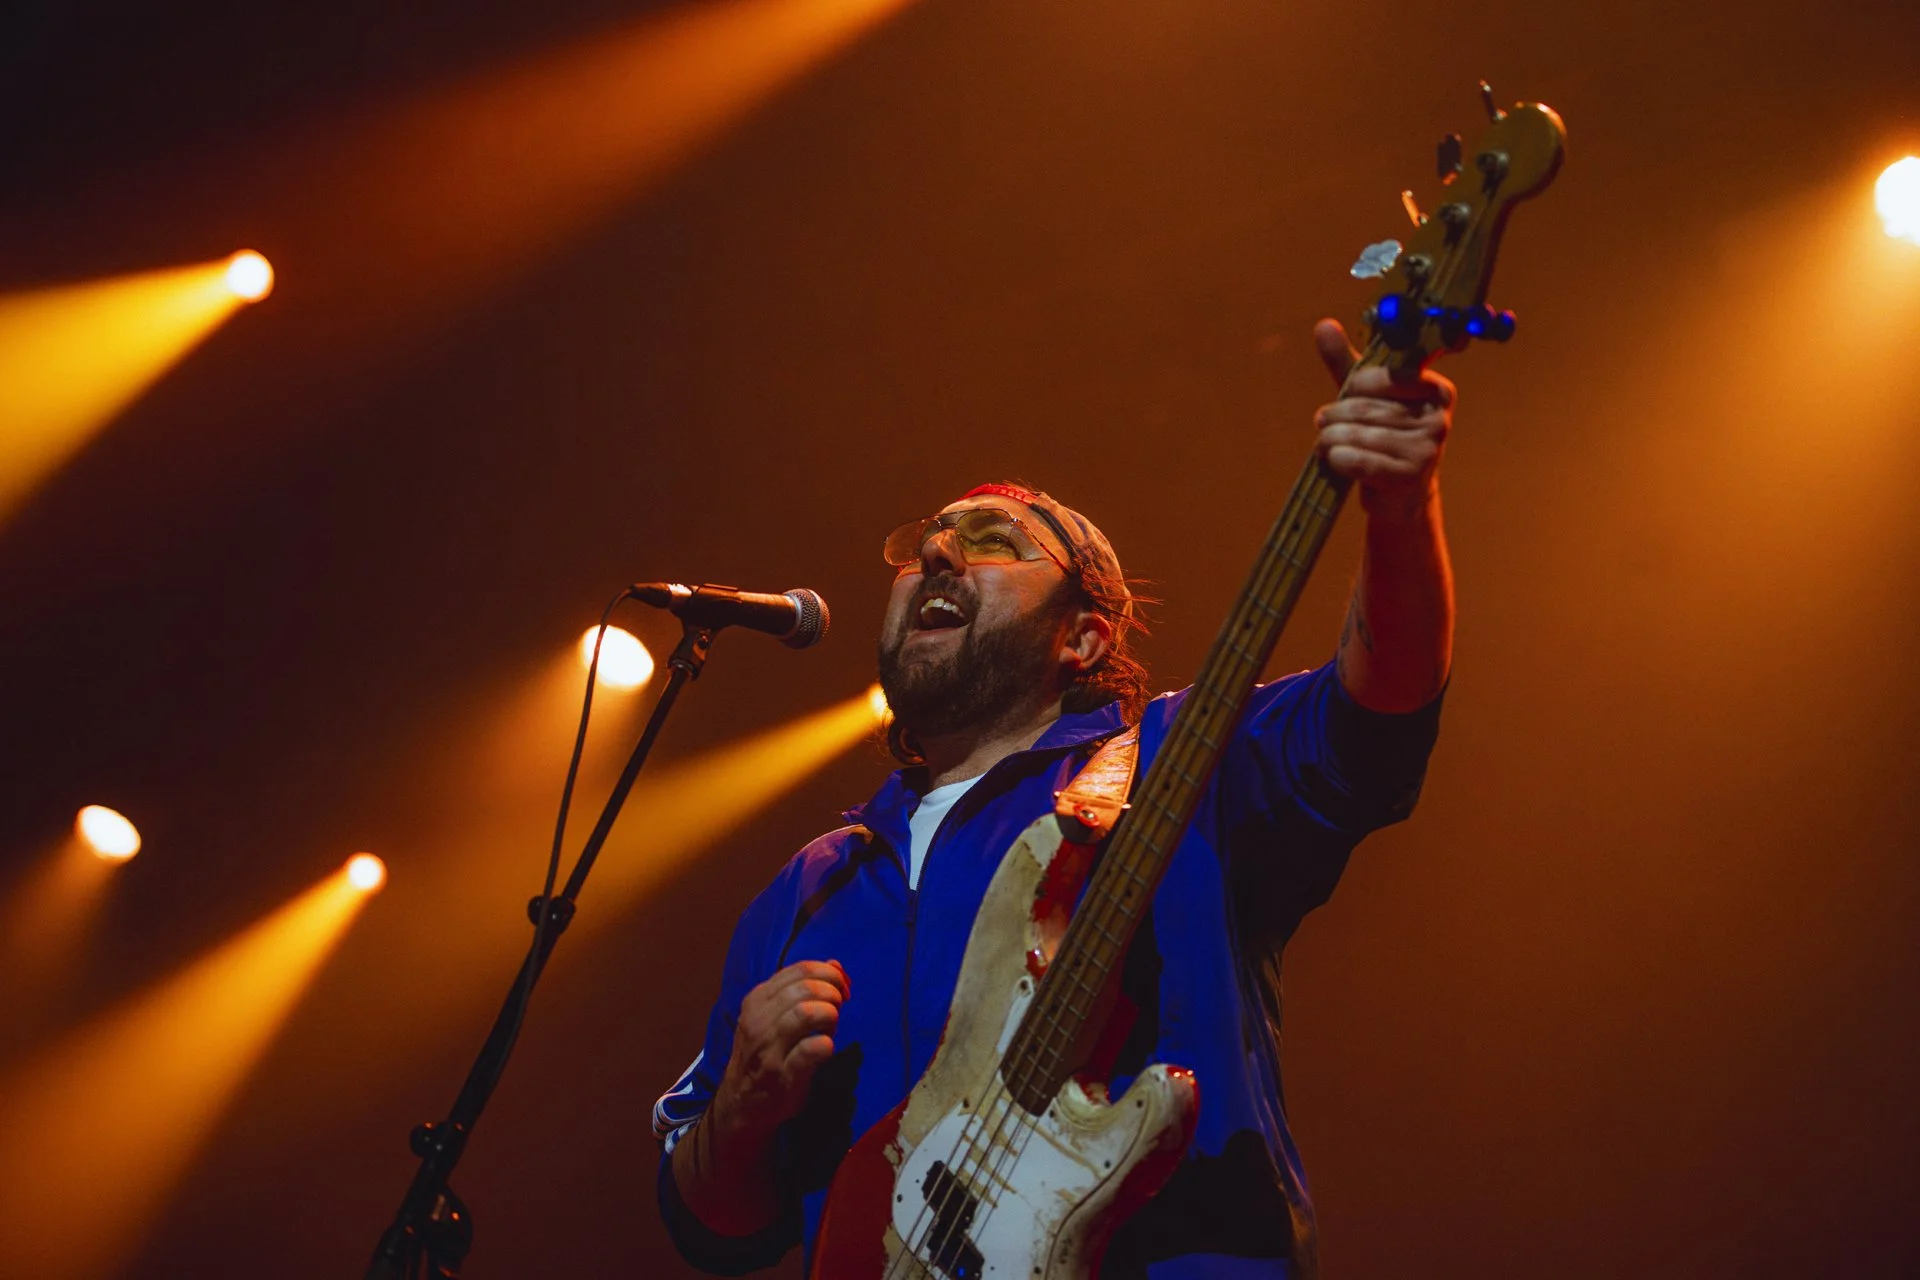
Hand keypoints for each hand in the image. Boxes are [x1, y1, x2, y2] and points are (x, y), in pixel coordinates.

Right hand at [713, 959, 849, 1137]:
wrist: (740, 1103)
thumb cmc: (763, 1054)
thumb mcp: (773, 1016)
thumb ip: (802, 989)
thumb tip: (836, 964)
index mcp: (757, 999)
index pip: (800, 970)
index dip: (830, 974)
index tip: (842, 989)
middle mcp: (758, 1020)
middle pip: (806, 988)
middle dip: (832, 994)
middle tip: (838, 1009)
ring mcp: (768, 1048)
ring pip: (807, 1013)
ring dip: (830, 1016)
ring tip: (831, 1027)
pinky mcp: (782, 1075)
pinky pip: (812, 1049)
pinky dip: (826, 1044)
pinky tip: (825, 1049)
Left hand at [1312, 318, 1455, 520]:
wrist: (1401, 494)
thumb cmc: (1383, 435)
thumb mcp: (1367, 396)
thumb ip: (1347, 362)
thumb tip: (1323, 325)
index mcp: (1437, 390)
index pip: (1384, 376)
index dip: (1355, 385)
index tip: (1346, 392)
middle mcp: (1438, 419)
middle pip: (1365, 408)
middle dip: (1335, 415)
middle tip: (1323, 421)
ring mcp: (1427, 449)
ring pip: (1358, 434)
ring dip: (1330, 439)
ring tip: (1326, 442)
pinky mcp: (1409, 476)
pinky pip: (1359, 460)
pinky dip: (1337, 459)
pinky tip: (1334, 460)